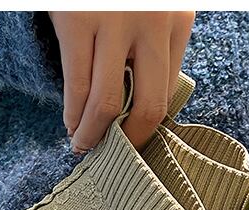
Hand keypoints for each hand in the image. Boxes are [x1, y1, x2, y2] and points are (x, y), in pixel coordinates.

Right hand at [48, 12, 194, 152]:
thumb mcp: (152, 6)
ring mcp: (114, 22)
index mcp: (178, 21)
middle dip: (129, 140)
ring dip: (94, 134)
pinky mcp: (77, 21)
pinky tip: (70, 125)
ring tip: (84, 146)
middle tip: (114, 154)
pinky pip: (78, 85)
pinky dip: (73, 114)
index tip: (133, 140)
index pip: (168, 91)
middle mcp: (153, 23)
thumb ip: (152, 43)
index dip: (149, 124)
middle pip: (149, 107)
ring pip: (109, 103)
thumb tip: (142, 104)